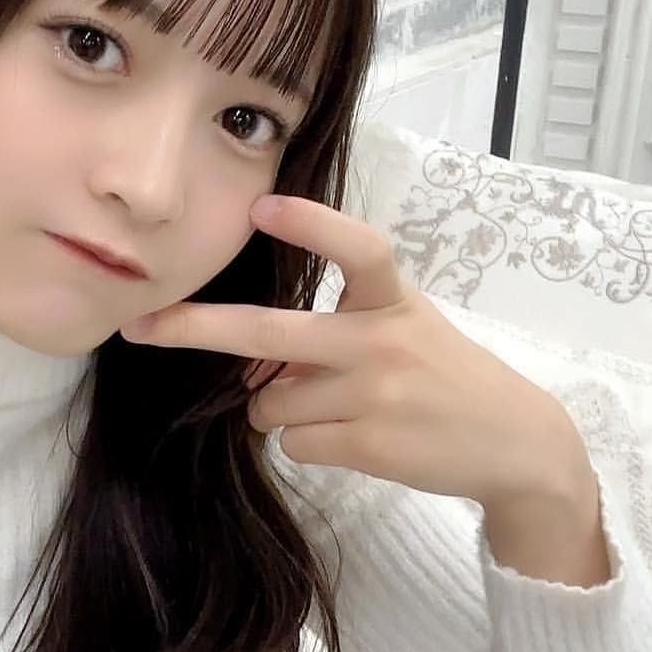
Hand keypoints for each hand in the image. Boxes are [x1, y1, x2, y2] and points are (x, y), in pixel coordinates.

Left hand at [120, 193, 593, 512]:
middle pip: (269, 334)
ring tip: (341, 408)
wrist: (511, 443)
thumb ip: (329, 334)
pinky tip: (354, 437)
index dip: (311, 226)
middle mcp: (381, 340)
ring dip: (282, 409)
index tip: (262, 207)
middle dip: (195, 329)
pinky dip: (308, 442)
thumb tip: (246, 374)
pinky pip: (293, 442)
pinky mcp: (369, 444)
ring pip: (270, 403)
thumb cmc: (440, 376)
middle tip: (140, 324)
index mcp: (391, 299)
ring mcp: (375, 394)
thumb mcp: (400, 331)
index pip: (357, 248)